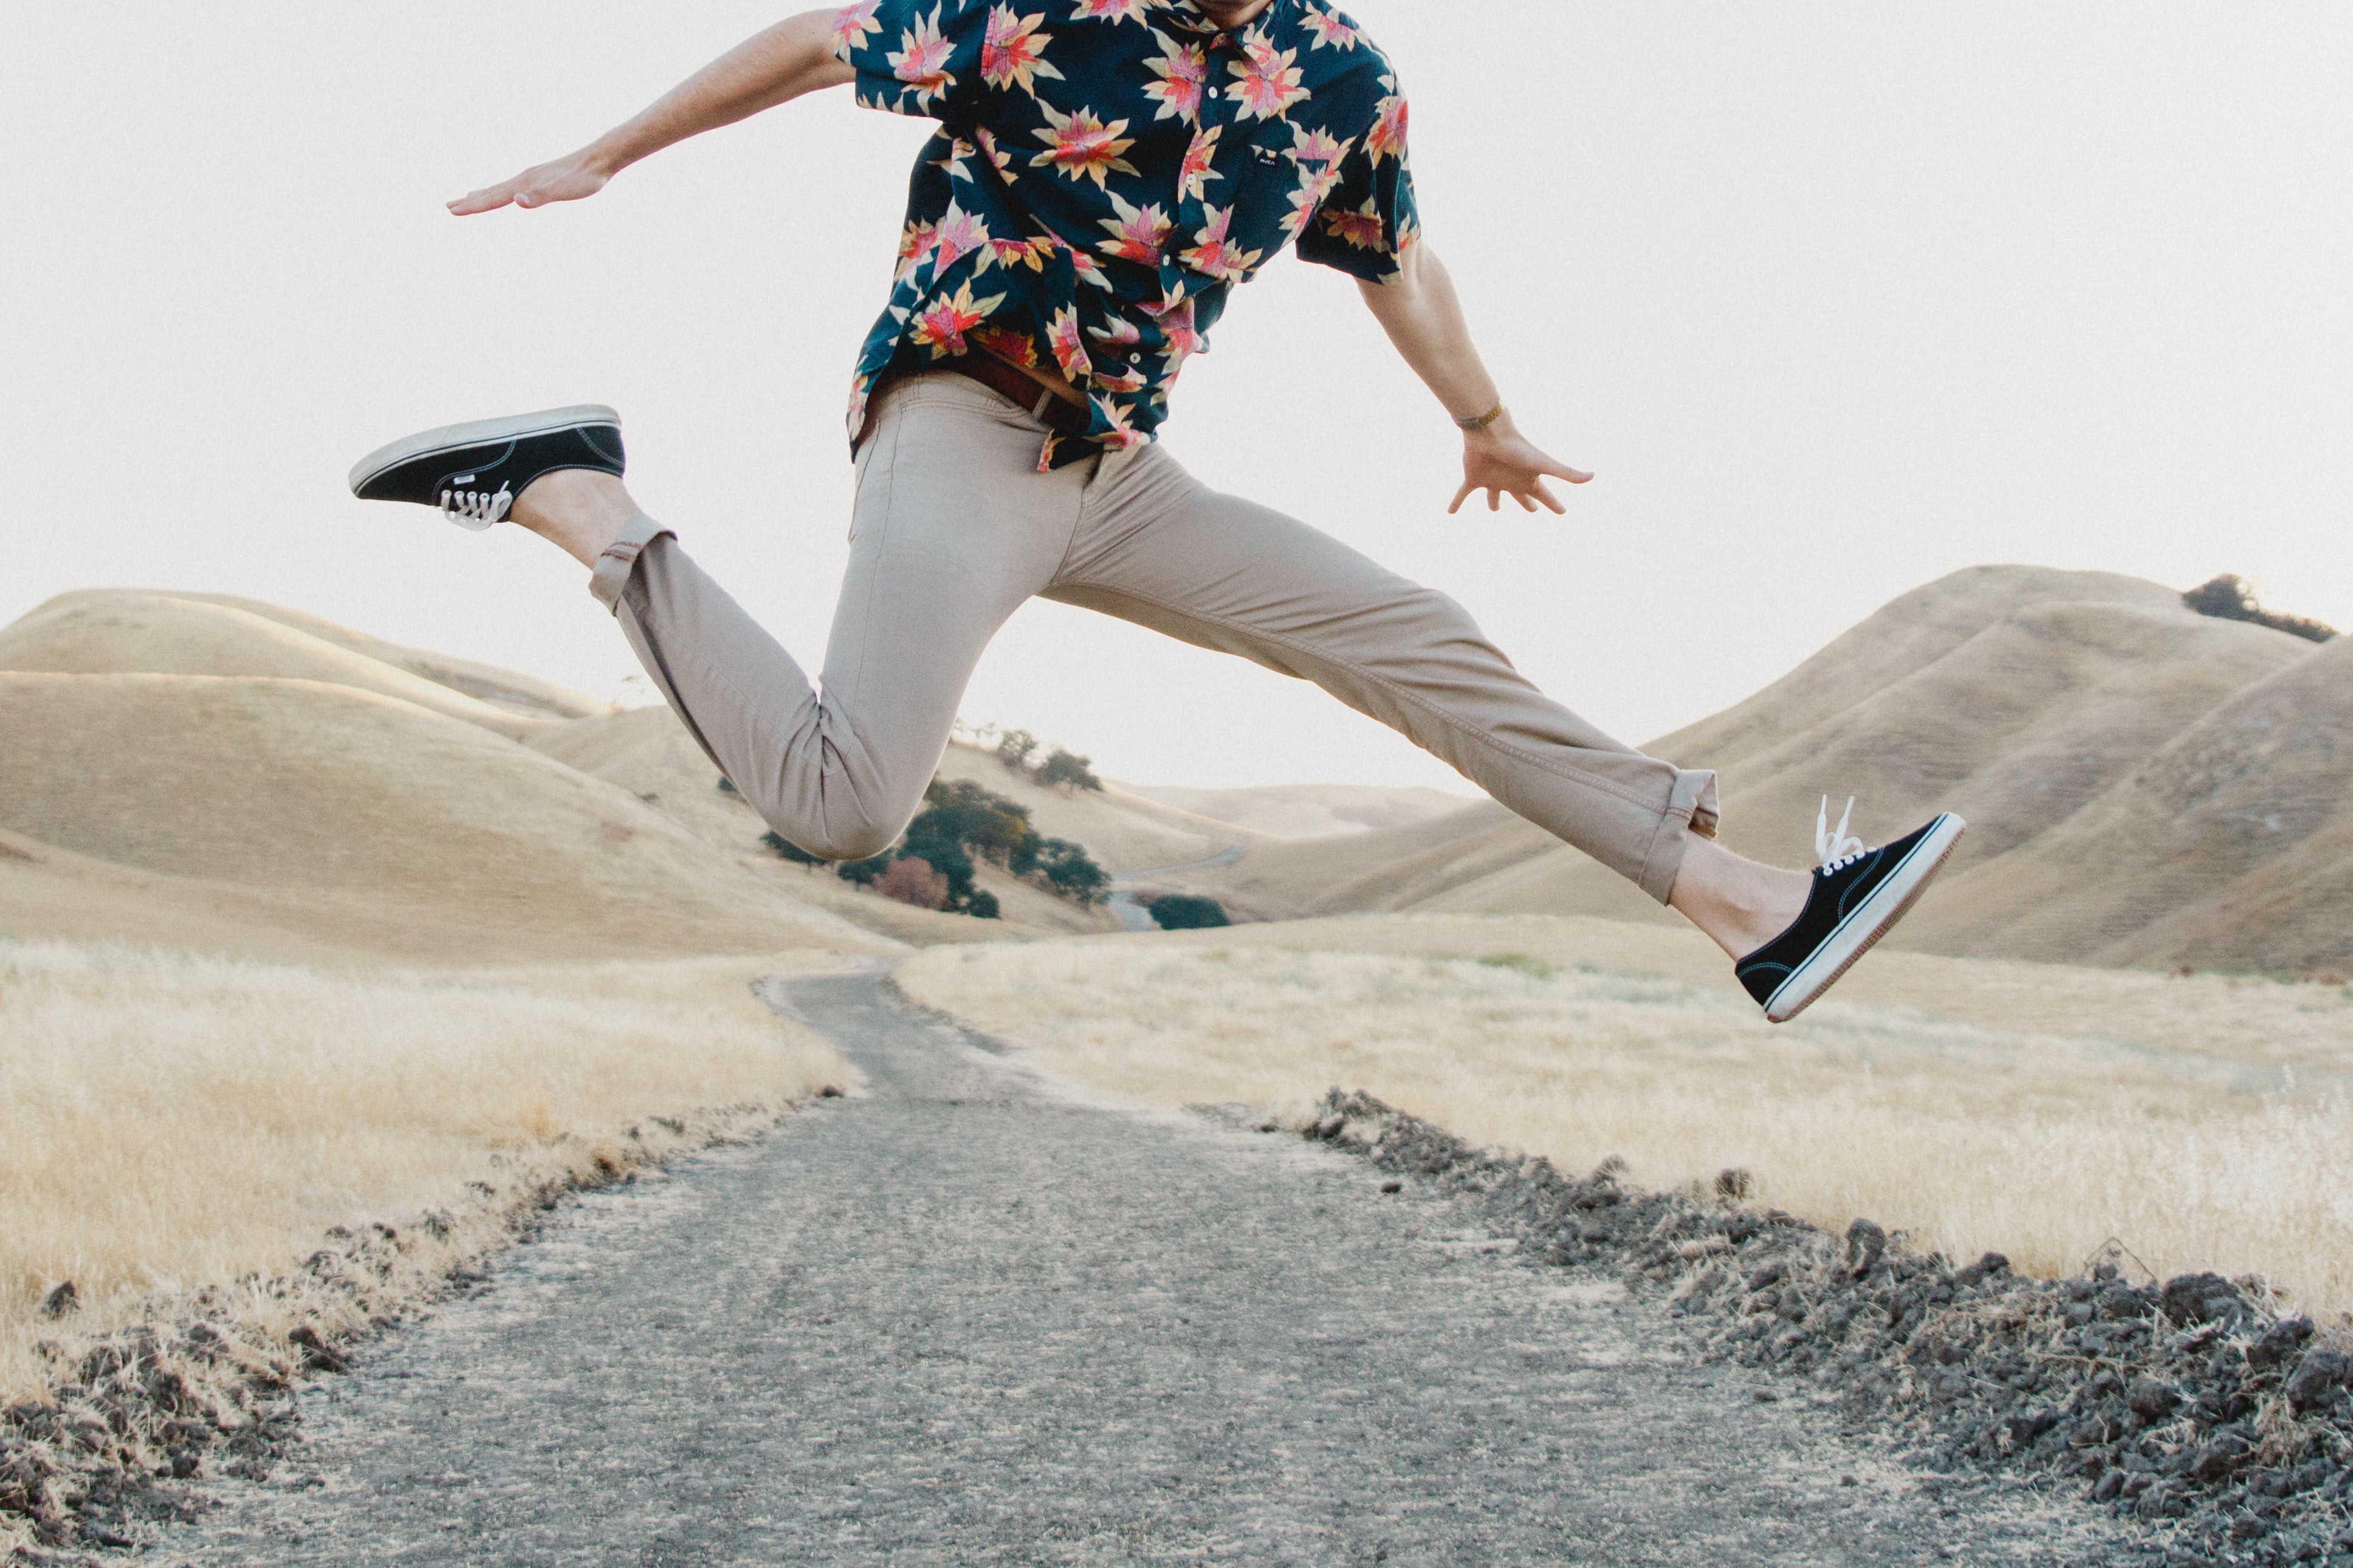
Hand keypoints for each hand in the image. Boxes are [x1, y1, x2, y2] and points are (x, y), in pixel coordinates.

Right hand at [448, 146, 615, 215]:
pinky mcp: (541, 177)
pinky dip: (501, 190)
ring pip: (500, 188)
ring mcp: (531, 177)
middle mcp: (524, 179)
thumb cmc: (584, 179)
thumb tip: (516, 200)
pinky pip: (513, 186)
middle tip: (448, 206)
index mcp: (525, 185)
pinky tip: (506, 193)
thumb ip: (539, 197)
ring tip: (467, 197)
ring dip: (482, 194)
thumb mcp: (564, 192)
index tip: (452, 211)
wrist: (599, 159)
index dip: (473, 206)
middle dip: (470, 201)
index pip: (493, 198)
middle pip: (491, 192)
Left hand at [1448, 415, 1592, 514]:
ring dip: (1494, 503)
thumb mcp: (1544, 463)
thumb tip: (1593, 476)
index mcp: (1528, 480)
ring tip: (1494, 510)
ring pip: (1493, 496)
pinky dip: (1456, 502)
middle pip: (1521, 496)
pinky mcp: (1473, 478)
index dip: (1554, 505)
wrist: (1489, 433)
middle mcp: (1511, 481)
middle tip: (1532, 511)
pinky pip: (1463, 494)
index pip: (1545, 496)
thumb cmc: (1518, 448)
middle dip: (1527, 504)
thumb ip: (1567, 472)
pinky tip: (1449, 512)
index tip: (1563, 512)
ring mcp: (1491, 480)